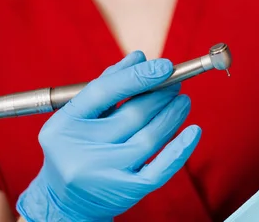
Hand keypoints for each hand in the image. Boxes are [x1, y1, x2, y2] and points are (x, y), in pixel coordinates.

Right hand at [17, 52, 200, 221]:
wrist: (64, 203)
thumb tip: (139, 56)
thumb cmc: (74, 149)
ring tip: (182, 101)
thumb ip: (108, 84)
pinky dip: (180, 149)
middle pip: (132, 114)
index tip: (165, 65)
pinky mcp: (125, 192)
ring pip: (150, 138)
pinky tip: (194, 131)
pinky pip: (160, 169)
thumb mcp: (78, 116)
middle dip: (161, 95)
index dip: (138, 76)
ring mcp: (104, 174)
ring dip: (172, 115)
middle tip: (176, 83)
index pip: (104, 92)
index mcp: (64, 125)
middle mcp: (81, 151)